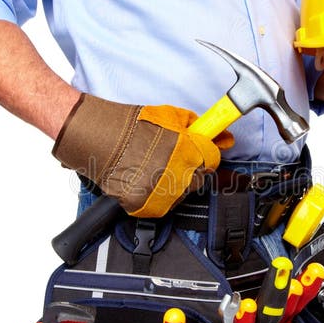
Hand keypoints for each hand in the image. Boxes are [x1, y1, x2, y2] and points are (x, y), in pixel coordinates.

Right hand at [52, 95, 233, 216]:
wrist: (99, 138)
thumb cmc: (131, 125)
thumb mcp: (171, 116)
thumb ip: (199, 127)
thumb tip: (224, 137)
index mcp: (187, 150)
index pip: (212, 159)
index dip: (206, 154)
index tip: (199, 153)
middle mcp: (178, 173)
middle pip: (199, 179)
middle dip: (191, 169)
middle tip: (173, 160)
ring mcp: (162, 192)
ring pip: (181, 195)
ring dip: (174, 184)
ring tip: (156, 169)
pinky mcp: (146, 206)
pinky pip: (162, 206)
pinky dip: (157, 197)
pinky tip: (146, 181)